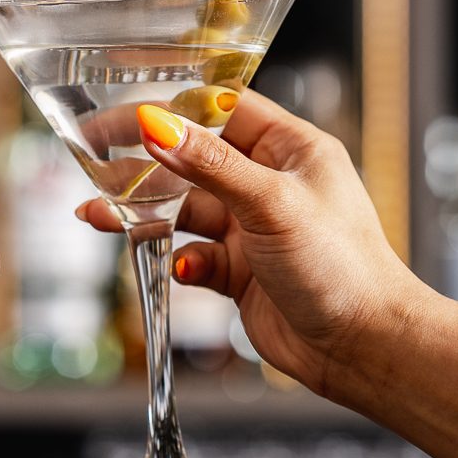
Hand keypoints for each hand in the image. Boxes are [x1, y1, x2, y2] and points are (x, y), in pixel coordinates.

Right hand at [77, 92, 429, 399]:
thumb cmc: (343, 268)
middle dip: (144, 167)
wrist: (363, 348)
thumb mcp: (271, 203)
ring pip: (185, 211)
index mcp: (292, 150)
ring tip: (101, 217)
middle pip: (192, 161)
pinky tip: (180, 269)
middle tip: (93, 165)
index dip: (170, 110)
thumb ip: (210, 164)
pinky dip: (179, 260)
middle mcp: (271, 184)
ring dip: (145, 216)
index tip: (120, 116)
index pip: (221, 110)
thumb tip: (157, 123)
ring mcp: (255, 230)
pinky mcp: (242, 272)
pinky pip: (195, 256)